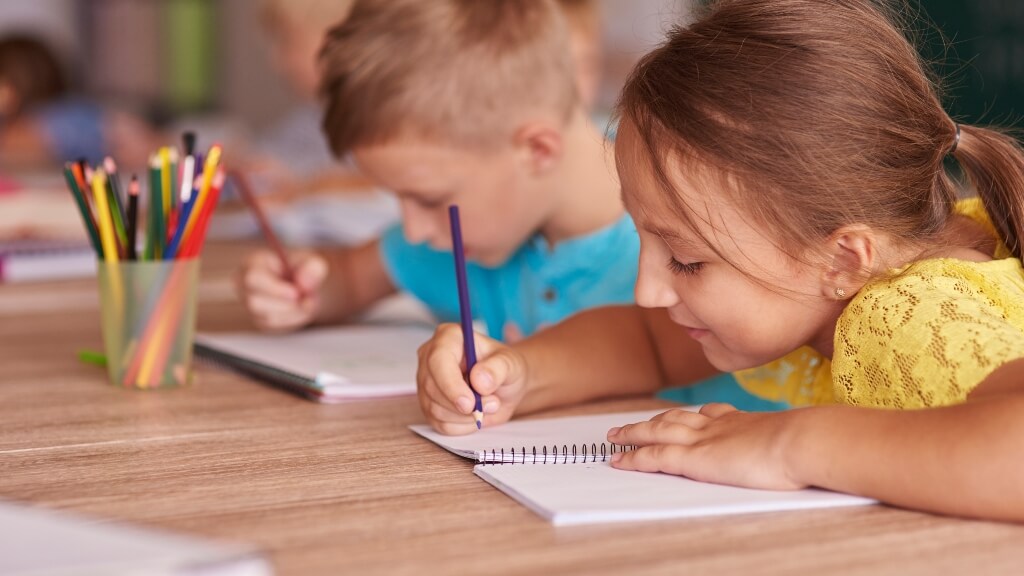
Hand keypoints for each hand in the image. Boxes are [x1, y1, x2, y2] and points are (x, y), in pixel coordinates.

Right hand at [237, 249, 326, 331]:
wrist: (302, 283)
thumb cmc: (301, 268)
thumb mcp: (310, 261)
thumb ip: (312, 267)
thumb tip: (304, 284)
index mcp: (253, 263)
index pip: (253, 278)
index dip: (274, 288)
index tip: (296, 293)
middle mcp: (243, 284)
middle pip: (254, 302)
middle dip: (285, 304)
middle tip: (307, 299)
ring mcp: (248, 304)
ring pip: (267, 317)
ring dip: (293, 312)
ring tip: (308, 300)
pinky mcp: (258, 318)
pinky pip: (274, 325)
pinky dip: (293, 319)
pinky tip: (301, 308)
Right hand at [417, 323, 529, 434]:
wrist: (504, 385)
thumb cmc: (504, 368)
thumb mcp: (511, 364)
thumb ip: (498, 369)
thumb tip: (479, 380)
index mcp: (448, 338)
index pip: (438, 361)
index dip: (451, 385)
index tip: (470, 403)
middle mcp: (430, 357)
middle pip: (432, 388)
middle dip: (463, 405)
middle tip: (493, 404)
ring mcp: (426, 382)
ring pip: (435, 409)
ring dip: (466, 416)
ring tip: (488, 404)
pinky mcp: (428, 405)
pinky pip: (440, 424)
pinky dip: (463, 425)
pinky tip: (475, 414)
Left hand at [607, 404, 805, 489]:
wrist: (803, 441)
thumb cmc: (809, 444)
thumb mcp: (798, 439)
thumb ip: (792, 442)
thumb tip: (809, 446)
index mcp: (742, 421)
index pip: (711, 414)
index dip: (693, 416)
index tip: (687, 415)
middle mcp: (717, 425)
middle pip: (675, 418)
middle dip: (652, 420)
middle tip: (632, 424)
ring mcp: (703, 440)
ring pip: (657, 432)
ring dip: (633, 433)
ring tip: (614, 436)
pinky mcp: (695, 459)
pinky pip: (655, 456)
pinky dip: (634, 457)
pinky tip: (619, 459)